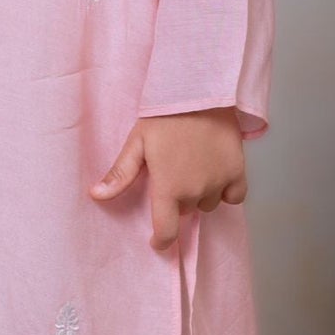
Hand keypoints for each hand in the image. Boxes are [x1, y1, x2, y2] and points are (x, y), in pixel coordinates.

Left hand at [88, 107, 246, 251]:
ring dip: (200, 193)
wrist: (200, 92)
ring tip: (192, 166)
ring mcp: (219, 183)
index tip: (157, 241)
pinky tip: (215, 172)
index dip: (161, 241)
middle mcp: (196, 192)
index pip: (167, 231)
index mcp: (169, 188)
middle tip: (172, 172)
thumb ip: (120, 174)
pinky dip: (226, 190)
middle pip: (186, 210)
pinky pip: (234, 196)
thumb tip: (96, 196)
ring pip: (208, 203)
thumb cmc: (164, 116)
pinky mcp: (238, 172)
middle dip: (177, 200)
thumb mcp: (137, 143)